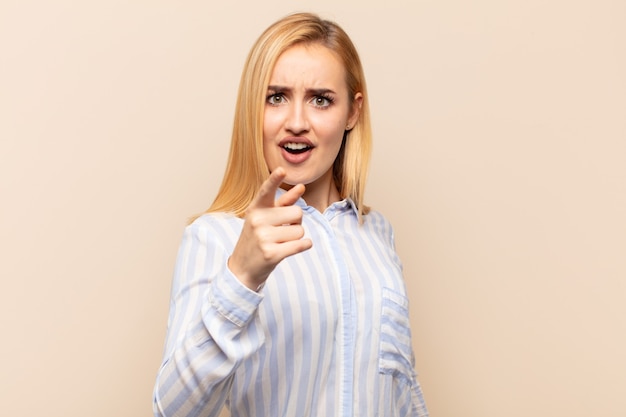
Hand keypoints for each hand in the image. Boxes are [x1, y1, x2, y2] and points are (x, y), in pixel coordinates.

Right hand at [228, 167, 312, 289]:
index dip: (275, 179)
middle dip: (296, 222)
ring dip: (297, 237)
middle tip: (283, 230)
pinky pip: (301, 244)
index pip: (266, 190)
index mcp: (256, 208)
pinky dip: (304, 245)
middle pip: (297, 213)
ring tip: (281, 242)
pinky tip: (299, 247)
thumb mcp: (264, 218)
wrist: (242, 268)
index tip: (282, 170)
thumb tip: (301, 187)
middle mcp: (257, 220)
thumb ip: (282, 203)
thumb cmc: (257, 239)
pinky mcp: (271, 253)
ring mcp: (263, 237)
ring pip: (300, 231)